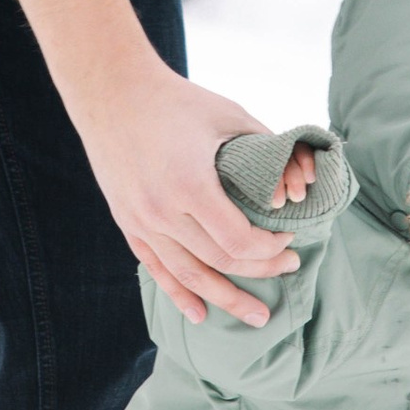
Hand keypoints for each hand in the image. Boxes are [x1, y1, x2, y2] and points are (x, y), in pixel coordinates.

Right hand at [1, 0, 304, 324]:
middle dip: (261, 271)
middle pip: (220, 262)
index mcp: (191, 184)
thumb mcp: (228, 115)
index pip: (239, 240)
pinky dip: (179, 295)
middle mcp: (163, 210)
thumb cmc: (176, 101)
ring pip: (189, 276)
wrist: (112, 92)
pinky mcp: (128, 222)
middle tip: (290, 269)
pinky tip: (200, 314)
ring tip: (257, 317)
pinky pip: (156, 269)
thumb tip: (298, 180)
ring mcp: (141, 220)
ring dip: (226, 298)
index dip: (270, 248)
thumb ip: (265, 148)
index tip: (289, 239)